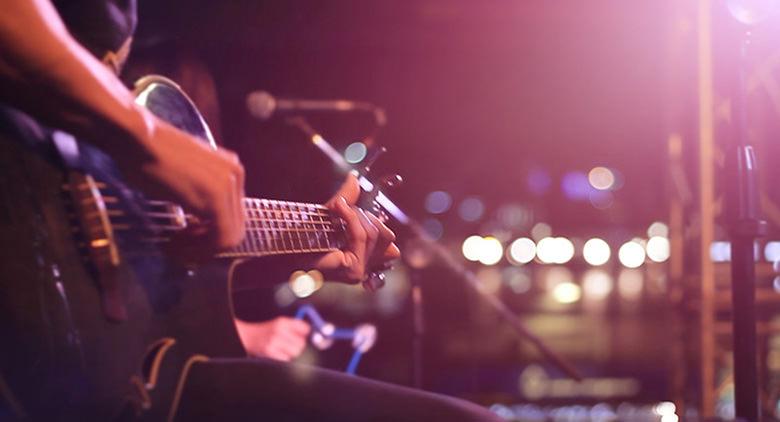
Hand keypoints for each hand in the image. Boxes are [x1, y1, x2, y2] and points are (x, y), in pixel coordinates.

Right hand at [123, 118, 244, 253]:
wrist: (137, 138)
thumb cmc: (148, 154)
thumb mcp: (184, 176)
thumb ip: (200, 195)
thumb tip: (199, 226)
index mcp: (231, 169)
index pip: (231, 215)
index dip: (207, 234)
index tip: (181, 237)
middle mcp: (236, 175)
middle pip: (233, 228)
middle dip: (205, 245)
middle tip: (176, 247)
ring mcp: (229, 186)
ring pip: (229, 238)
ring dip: (199, 250)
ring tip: (172, 246)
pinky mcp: (216, 198)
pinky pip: (219, 238)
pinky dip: (197, 249)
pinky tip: (173, 244)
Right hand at [234, 317, 310, 360]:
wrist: (247, 336)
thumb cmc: (266, 331)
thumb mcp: (279, 324)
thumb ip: (294, 326)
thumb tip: (310, 332)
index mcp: (282, 322)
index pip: (304, 328)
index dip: (307, 333)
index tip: (304, 336)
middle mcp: (278, 330)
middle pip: (301, 342)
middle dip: (299, 345)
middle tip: (293, 344)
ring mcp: (274, 341)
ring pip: (295, 352)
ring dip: (292, 352)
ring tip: (284, 349)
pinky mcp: (269, 352)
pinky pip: (286, 358)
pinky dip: (284, 358)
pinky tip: (278, 353)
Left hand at [313, 174, 399, 283]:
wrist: (284, 247)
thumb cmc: (302, 235)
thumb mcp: (330, 213)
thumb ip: (346, 198)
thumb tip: (354, 178)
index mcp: (364, 258)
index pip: (388, 238)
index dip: (375, 219)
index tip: (350, 211)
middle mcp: (365, 268)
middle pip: (384, 234)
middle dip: (363, 215)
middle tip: (340, 210)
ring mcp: (360, 272)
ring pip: (372, 232)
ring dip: (354, 215)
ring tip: (336, 211)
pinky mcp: (353, 271)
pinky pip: (361, 236)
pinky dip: (350, 218)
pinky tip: (337, 210)